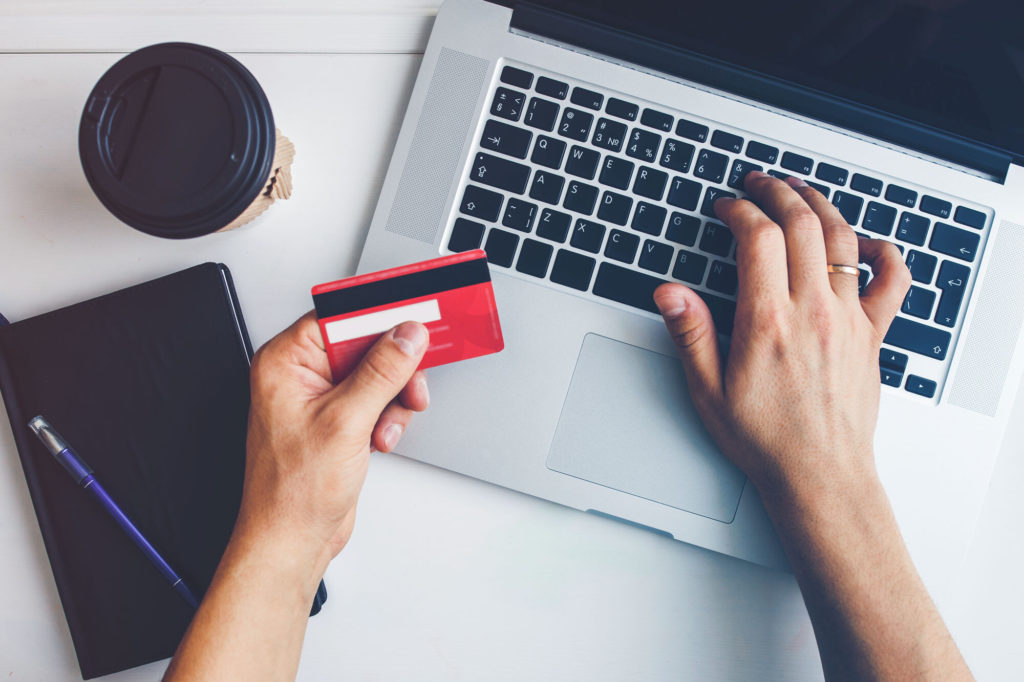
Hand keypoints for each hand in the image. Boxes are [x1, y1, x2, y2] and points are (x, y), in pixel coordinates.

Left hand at [237, 313, 429, 580]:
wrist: (292, 540)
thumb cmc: (292, 491)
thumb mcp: (346, 421)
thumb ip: (381, 372)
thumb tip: (406, 335)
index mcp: (285, 363)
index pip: (339, 317)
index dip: (379, 316)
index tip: (414, 315)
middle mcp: (299, 376)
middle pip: (364, 345)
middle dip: (393, 369)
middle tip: (411, 384)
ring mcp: (319, 399)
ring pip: (376, 374)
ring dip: (392, 400)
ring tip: (385, 426)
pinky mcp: (337, 420)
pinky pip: (374, 400)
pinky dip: (387, 417)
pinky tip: (379, 439)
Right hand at [654, 172, 910, 501]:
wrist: (819, 475)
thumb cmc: (765, 439)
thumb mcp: (708, 391)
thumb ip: (691, 334)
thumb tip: (670, 294)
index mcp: (768, 321)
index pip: (757, 237)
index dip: (738, 210)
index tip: (725, 207)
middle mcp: (813, 312)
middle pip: (802, 224)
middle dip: (777, 192)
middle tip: (759, 184)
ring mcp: (848, 320)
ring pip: (842, 240)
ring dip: (820, 205)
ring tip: (801, 192)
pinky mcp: (871, 335)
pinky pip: (892, 281)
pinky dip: (884, 252)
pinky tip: (868, 242)